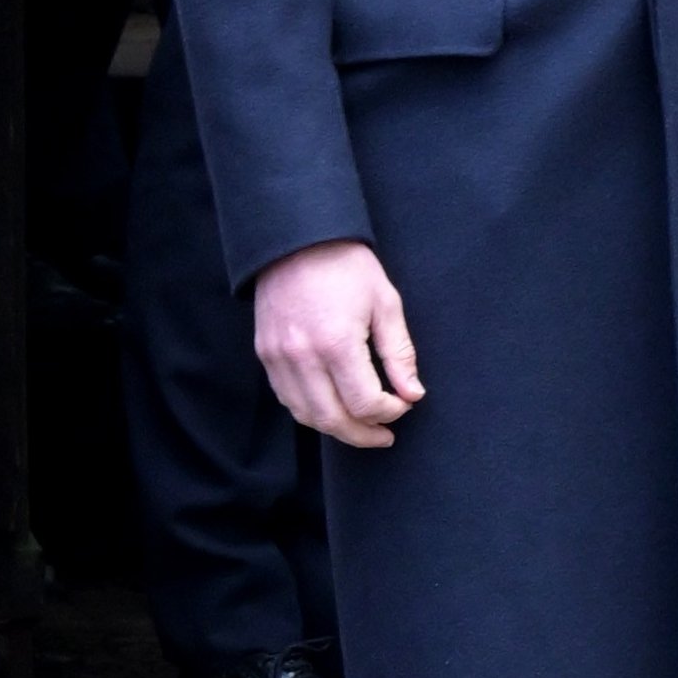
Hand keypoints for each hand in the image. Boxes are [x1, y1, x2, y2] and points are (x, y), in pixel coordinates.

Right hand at [252, 239, 423, 449]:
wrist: (296, 240)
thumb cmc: (347, 267)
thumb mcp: (386, 304)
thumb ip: (399, 354)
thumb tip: (413, 393)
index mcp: (336, 343)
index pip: (364, 403)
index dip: (389, 413)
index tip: (405, 404)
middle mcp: (301, 356)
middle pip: (331, 419)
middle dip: (363, 435)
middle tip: (385, 437)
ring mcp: (277, 357)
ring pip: (305, 414)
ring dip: (335, 427)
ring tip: (362, 427)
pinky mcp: (264, 354)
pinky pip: (287, 397)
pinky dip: (311, 410)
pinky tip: (333, 406)